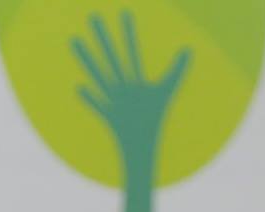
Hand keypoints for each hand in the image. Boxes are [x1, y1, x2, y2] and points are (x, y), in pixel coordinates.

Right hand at [72, 11, 190, 165]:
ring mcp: (114, 100)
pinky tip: (78, 87)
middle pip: (111, 57)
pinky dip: (90, 99)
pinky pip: (99, 106)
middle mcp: (121, 86)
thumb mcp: (166, 91)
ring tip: (75, 41)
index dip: (129, 33)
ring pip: (99, 75)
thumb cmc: (153, 120)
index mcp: (134, 80)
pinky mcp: (111, 116)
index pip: (132, 51)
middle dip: (103, 38)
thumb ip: (177, 71)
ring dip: (87, 60)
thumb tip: (189, 49)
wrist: (143, 145)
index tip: (124, 13)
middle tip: (93, 17)